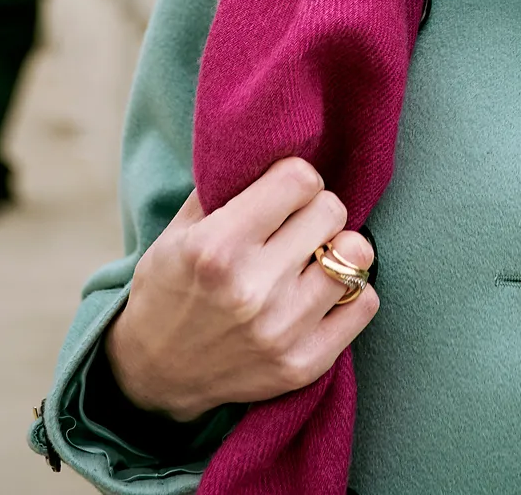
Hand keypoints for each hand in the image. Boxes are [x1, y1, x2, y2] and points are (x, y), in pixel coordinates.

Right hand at [104, 157, 377, 421]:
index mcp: (218, 248)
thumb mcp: (180, 230)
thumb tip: (275, 144)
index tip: (283, 193)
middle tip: (296, 225)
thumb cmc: (170, 288)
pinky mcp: (303, 365)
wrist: (155, 375)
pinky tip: (321, 291)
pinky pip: (365, 303)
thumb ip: (227, 186)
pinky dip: (351, 292)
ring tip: (313, 256)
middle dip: (316, 210)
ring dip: (338, 249)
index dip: (295, 178)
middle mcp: (253, 290)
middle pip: (332, 210)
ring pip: (357, 255)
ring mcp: (282, 332)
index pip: (300, 179)